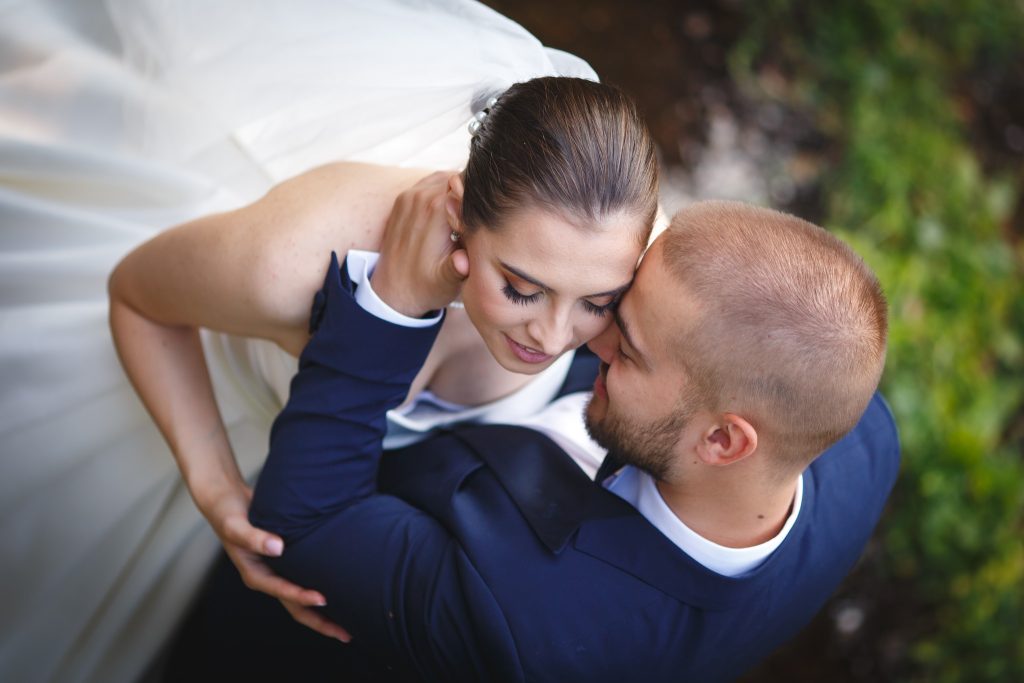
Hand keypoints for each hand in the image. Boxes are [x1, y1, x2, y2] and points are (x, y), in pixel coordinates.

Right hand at [204, 483, 351, 641]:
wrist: (226, 501)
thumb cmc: (227, 514)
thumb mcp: (235, 525)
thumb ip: (253, 537)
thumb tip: (277, 547)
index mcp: (255, 574)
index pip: (283, 591)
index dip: (302, 597)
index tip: (323, 599)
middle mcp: (268, 577)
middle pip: (296, 606)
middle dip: (320, 622)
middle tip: (346, 634)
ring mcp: (278, 571)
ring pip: (303, 598)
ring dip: (324, 612)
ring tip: (350, 622)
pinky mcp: (287, 561)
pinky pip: (306, 579)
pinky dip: (322, 587)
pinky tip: (342, 591)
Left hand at [371, 171, 469, 316]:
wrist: (392, 292)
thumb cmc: (424, 287)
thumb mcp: (445, 283)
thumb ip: (457, 269)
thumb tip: (464, 260)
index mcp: (435, 210)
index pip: (469, 183)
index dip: (483, 197)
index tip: (491, 214)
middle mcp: (420, 196)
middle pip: (459, 177)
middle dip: (473, 193)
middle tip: (481, 217)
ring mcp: (410, 195)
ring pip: (447, 177)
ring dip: (460, 192)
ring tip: (467, 216)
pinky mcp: (404, 198)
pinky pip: (432, 182)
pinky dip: (445, 192)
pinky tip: (453, 213)